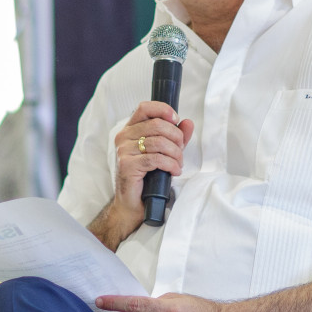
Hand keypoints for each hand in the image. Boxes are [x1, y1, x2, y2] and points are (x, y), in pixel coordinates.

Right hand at [92, 100, 194, 248]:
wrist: (133, 203)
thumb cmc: (148, 177)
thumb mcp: (165, 152)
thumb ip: (176, 137)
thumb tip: (188, 123)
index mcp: (130, 129)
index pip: (145, 108)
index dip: (163, 110)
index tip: (176, 120)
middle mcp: (123, 137)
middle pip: (157, 125)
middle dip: (176, 138)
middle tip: (180, 151)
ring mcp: (123, 151)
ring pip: (159, 142)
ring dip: (176, 154)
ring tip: (178, 164)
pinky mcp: (127, 166)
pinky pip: (156, 159)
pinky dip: (171, 164)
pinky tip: (174, 171)